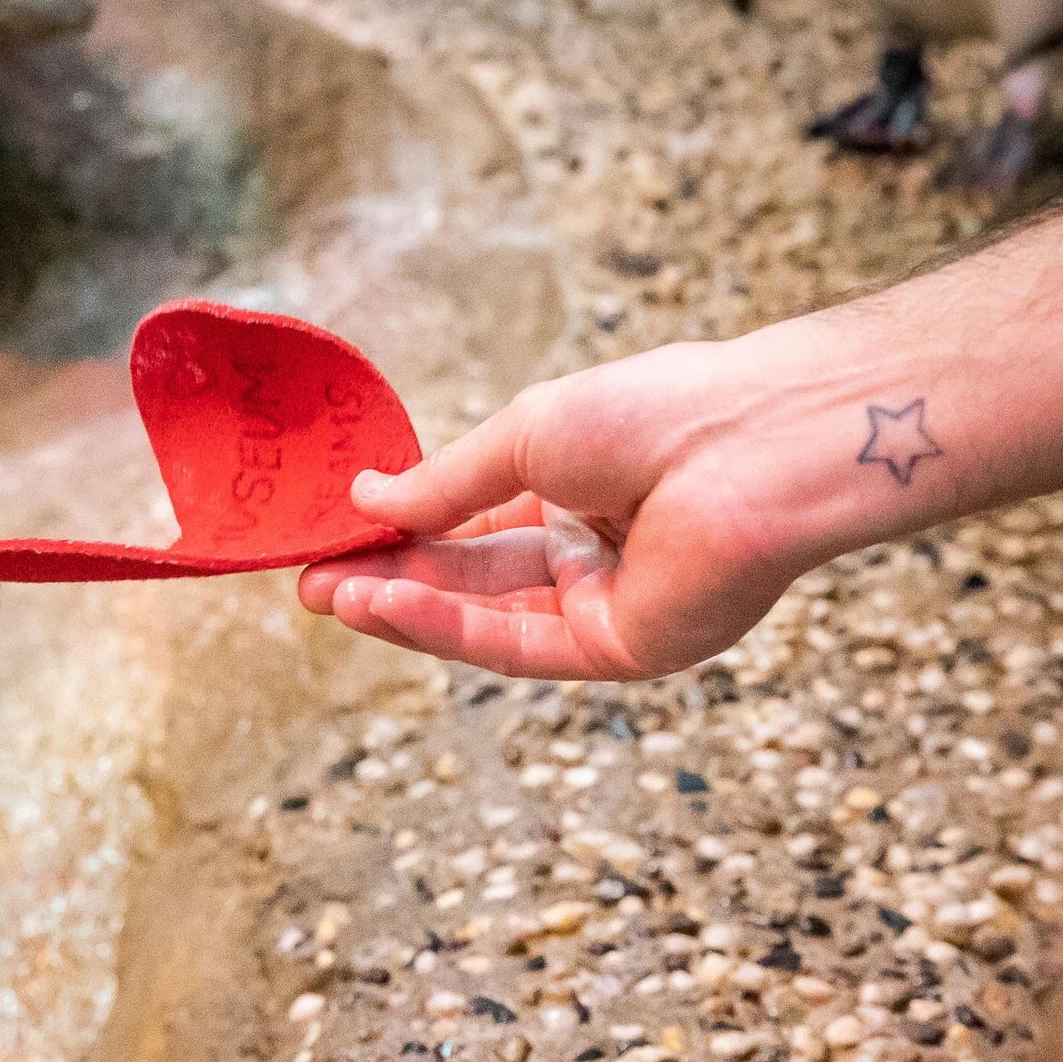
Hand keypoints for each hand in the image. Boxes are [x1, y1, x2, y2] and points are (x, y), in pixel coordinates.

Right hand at [299, 340, 819, 679]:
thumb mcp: (523, 435)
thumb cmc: (656, 412)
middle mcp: (590, 555)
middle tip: (309, 584)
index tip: (330, 540)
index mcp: (577, 492)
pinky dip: (446, 625)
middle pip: (468, 581)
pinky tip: (385, 603)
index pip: (471, 527)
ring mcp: (604, 607)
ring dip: (404, 609)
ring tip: (331, 596)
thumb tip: (364, 499)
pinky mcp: (618, 649)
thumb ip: (443, 483)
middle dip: (387, 582)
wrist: (753, 442)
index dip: (399, 537)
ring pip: (484, 618)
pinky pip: (514, 643)